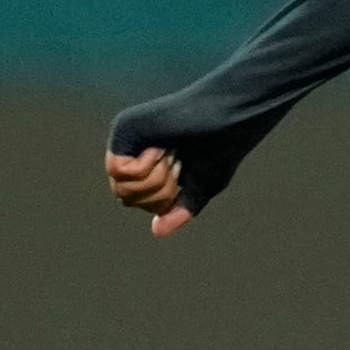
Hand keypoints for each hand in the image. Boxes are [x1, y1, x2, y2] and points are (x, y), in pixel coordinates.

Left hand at [104, 87, 275, 230]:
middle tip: (179, 163)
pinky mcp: (124, 127)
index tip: (184, 173)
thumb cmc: (219, 148)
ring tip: (172, 154)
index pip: (134, 201)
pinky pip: (119, 170)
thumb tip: (156, 230)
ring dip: (156, 180)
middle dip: (159, 192)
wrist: (229, 118)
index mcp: (145, 162)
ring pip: (120, 186)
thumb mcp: (200, 187)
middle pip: (124, 196)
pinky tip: (161, 147)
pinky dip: (146, 167)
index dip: (161, 200)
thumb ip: (177, 209)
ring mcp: (125, 136)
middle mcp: (131, 148)